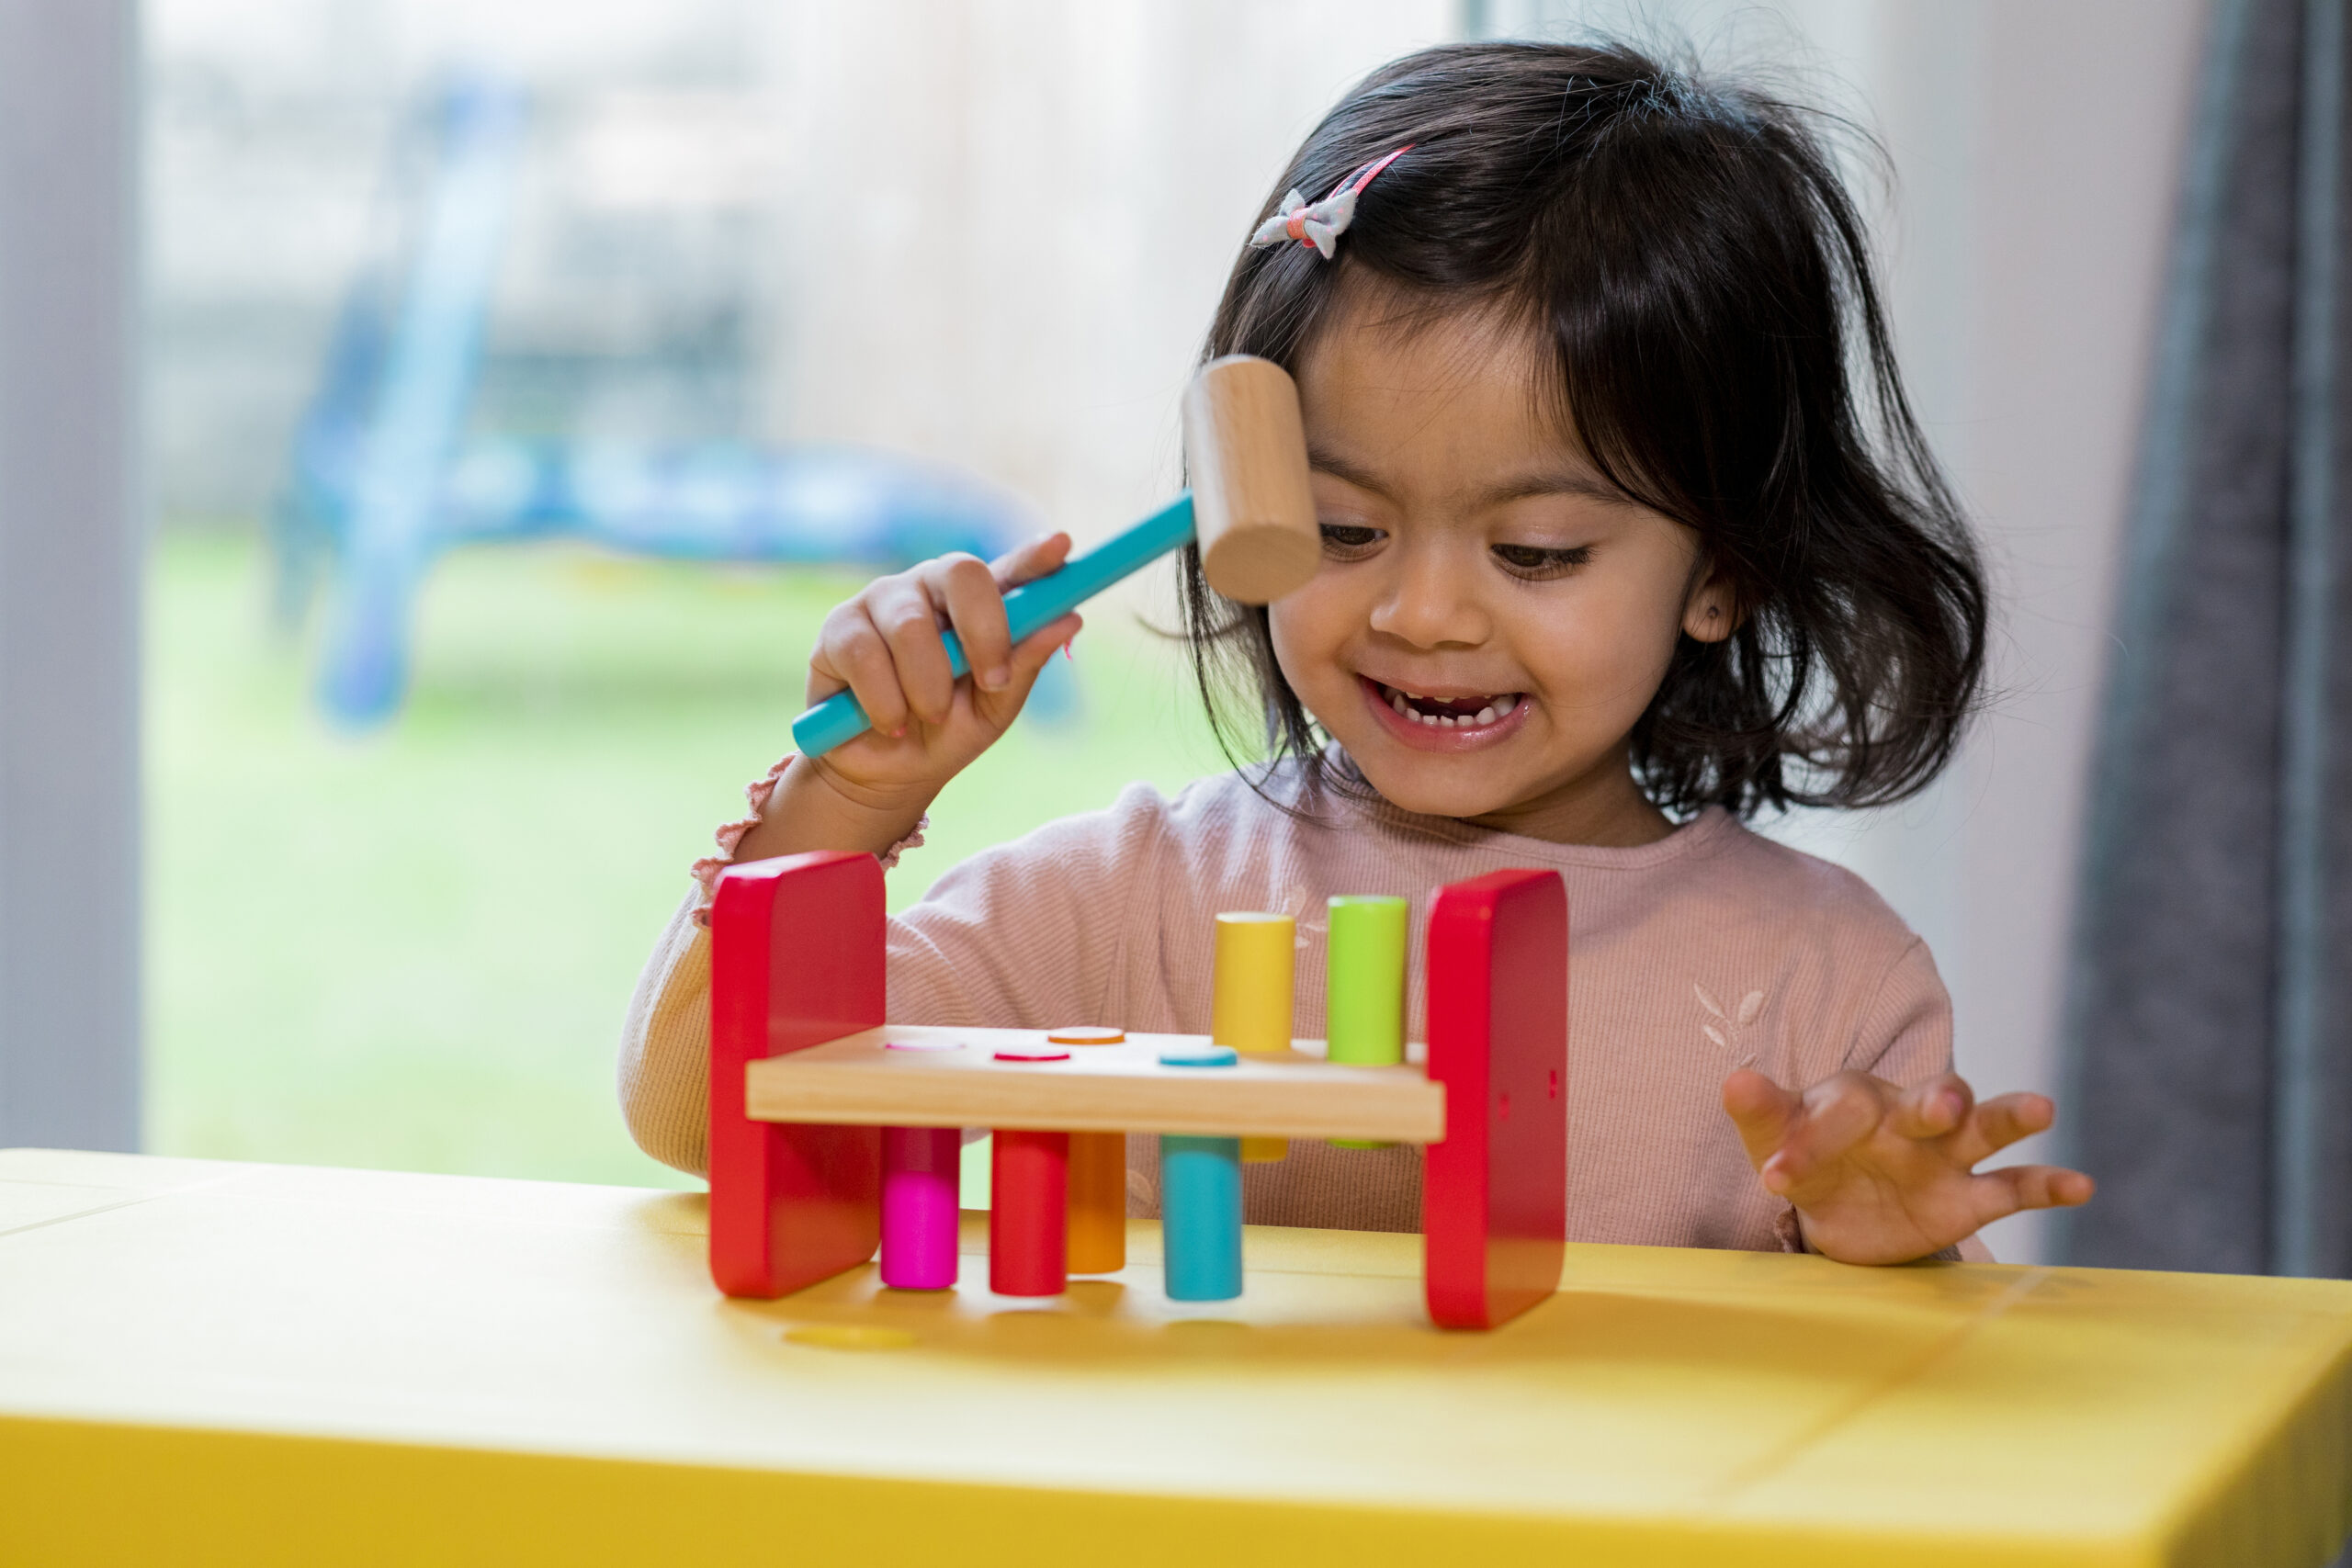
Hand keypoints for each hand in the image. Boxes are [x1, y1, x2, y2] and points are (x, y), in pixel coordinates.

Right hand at [730, 534, 1079, 865]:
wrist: (882, 774)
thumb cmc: (945, 732)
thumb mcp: (993, 708)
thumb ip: (1024, 664)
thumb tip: (1070, 620)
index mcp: (978, 605)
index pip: (1012, 569)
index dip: (1035, 555)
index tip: (1062, 545)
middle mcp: (932, 588)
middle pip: (962, 572)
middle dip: (984, 631)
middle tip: (990, 682)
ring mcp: (883, 600)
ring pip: (912, 627)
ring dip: (928, 687)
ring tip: (927, 716)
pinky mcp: (839, 626)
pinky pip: (865, 655)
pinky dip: (884, 702)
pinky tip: (888, 722)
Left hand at [1721, 1068, 2093, 1264]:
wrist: (1837, 1206)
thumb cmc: (1805, 1155)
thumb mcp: (1775, 1140)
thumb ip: (1761, 1113)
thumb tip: (1733, 1079)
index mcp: (1854, 1097)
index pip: (1838, 1110)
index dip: (1809, 1141)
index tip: (1775, 1177)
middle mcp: (1907, 1116)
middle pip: (1930, 1097)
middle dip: (1936, 1100)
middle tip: (1942, 1105)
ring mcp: (1943, 1155)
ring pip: (1984, 1126)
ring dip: (2010, 1115)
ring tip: (2041, 1108)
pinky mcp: (1967, 1197)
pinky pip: (2013, 1187)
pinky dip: (2047, 1184)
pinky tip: (2081, 1185)